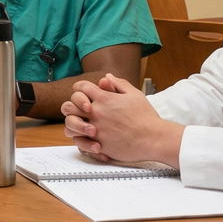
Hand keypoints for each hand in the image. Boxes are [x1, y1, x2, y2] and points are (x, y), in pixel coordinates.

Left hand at [61, 73, 181, 165]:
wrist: (153, 139)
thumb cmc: (146, 118)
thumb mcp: (134, 94)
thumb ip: (118, 84)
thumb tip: (106, 77)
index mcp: (104, 98)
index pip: (80, 87)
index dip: (80, 88)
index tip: (82, 92)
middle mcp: (97, 113)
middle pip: (69, 105)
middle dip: (71, 106)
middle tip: (78, 109)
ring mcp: (96, 129)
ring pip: (70, 125)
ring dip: (73, 123)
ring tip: (81, 124)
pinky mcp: (98, 144)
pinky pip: (79, 142)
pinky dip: (80, 139)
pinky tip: (87, 137)